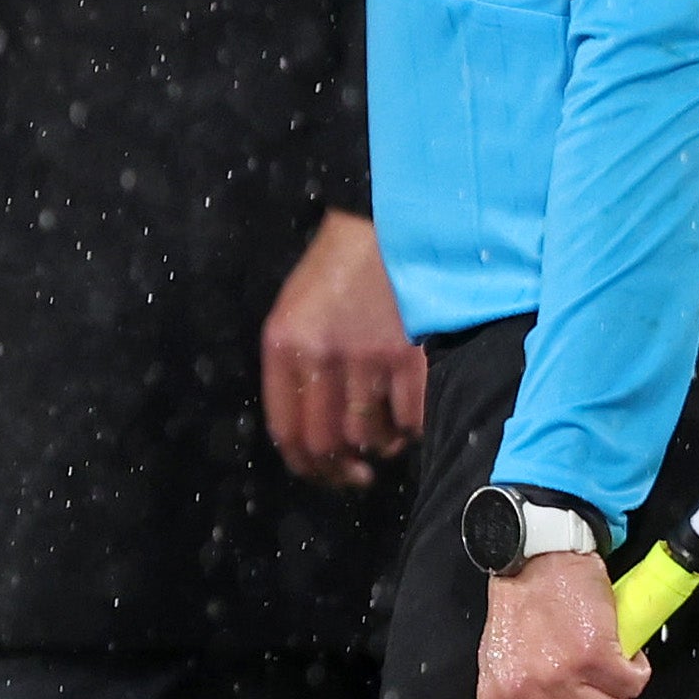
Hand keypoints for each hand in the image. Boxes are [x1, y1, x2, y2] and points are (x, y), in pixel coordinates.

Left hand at [261, 209, 426, 487]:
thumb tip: (312, 434)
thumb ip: (296, 368)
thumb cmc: (339, 271)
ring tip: (385, 435)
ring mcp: (369, 356)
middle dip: (341, 470)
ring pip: (371, 437)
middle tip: (356, 474)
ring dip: (380, 446)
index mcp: (285, 346)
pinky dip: (412, 428)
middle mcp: (323, 356)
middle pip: (327, 443)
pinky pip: (412, 419)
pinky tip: (410, 417)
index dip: (305, 464)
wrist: (386, 223)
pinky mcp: (411, 353)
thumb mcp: (295, 313)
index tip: (322, 472)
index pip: (287, 430)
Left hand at [478, 549, 642, 698]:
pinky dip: (637, 670)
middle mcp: (526, 698)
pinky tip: (623, 651)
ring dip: (619, 698)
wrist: (535, 560)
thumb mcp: (501, 668)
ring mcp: (561, 679)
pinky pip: (633, 687)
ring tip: (606, 669)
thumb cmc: (521, 615)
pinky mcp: (595, 658)